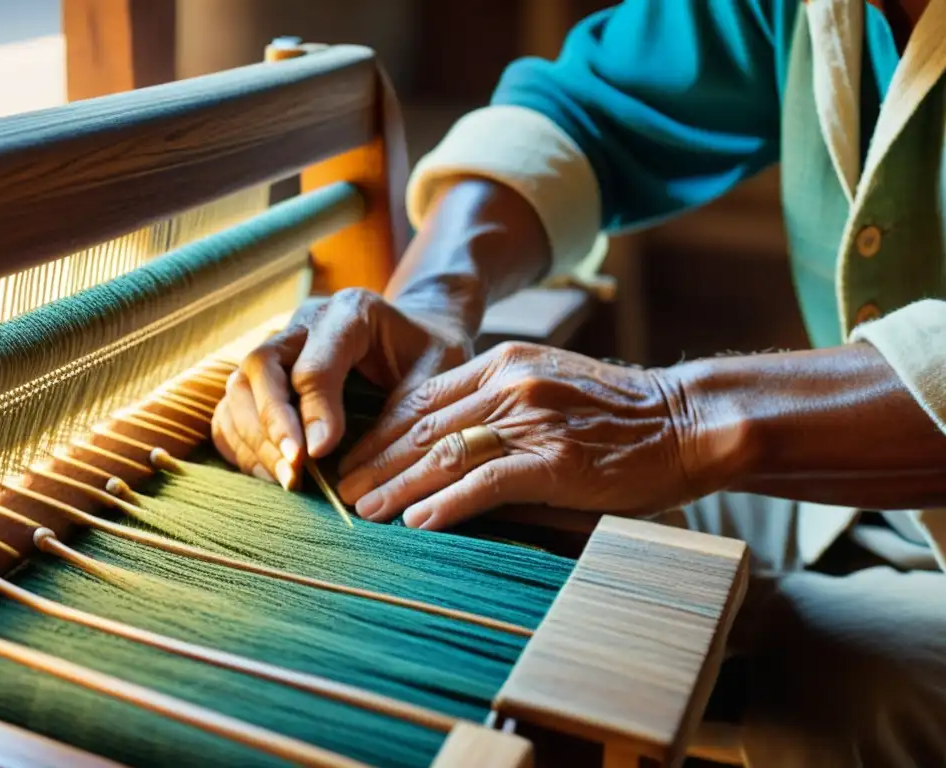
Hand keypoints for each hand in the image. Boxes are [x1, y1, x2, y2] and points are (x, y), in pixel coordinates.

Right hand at [211, 288, 470, 488]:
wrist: (418, 333)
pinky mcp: (267, 373)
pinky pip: (234, 407)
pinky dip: (243, 444)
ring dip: (254, 439)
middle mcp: (305, 322)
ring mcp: (280, 345)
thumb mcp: (438, 371)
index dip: (313, 410)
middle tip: (294, 472)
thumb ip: (401, 407)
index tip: (321, 452)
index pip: (313, 361)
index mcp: (350, 312)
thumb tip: (348, 460)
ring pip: (239, 387)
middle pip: (261, 365)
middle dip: (271, 424)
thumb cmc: (431, 353)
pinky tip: (271, 473)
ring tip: (286, 481)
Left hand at [336, 341, 697, 529]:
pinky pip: (485, 483)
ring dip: (397, 487)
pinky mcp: (556, 461)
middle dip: (377, 461)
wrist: (686, 420)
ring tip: (364, 512)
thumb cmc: (619, 413)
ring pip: (444, 453)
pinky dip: (445, 505)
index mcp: (504, 363)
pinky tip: (417, 524)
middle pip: (423, 426)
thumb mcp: (551, 384)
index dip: (382, 431)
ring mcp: (532, 421)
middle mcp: (511, 384)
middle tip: (342, 490)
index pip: (423, 398)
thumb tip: (443, 440)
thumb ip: (498, 402)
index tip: (357, 458)